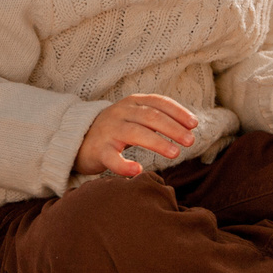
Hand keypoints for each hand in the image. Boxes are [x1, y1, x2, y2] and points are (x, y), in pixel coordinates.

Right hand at [75, 93, 200, 177]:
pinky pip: (112, 158)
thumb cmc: (115, 130)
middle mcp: (120, 113)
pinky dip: (125, 165)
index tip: (194, 124)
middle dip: (173, 128)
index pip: (158, 102)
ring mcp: (109, 131)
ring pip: (135, 133)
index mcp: (132, 102)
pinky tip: (138, 171)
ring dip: (158, 143)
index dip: (178, 112)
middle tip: (190, 141)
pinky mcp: (99, 150)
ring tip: (175, 154)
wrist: (78, 140)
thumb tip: (188, 127)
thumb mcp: (134, 116)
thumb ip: (156, 118)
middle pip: (150, 117)